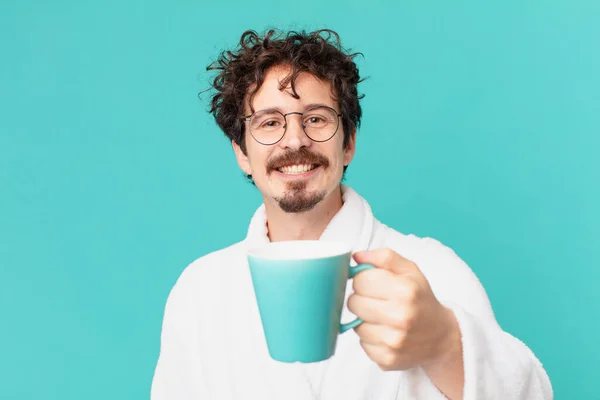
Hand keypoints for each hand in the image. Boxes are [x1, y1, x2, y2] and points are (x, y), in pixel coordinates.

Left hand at [348, 248, 461, 371]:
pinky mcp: (387, 359)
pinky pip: (362, 344)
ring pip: (355, 325)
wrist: (441, 336)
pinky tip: (385, 333)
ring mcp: (393, 341)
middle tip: (377, 301)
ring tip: (383, 318)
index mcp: (405, 290)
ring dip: (365, 320)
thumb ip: (384, 257)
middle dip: (361, 299)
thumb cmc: (421, 299)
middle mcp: (400, 317)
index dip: (363, 279)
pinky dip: (370, 338)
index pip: (360, 280)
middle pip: (353, 302)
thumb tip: (356, 256)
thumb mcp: (410, 271)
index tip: (373, 283)